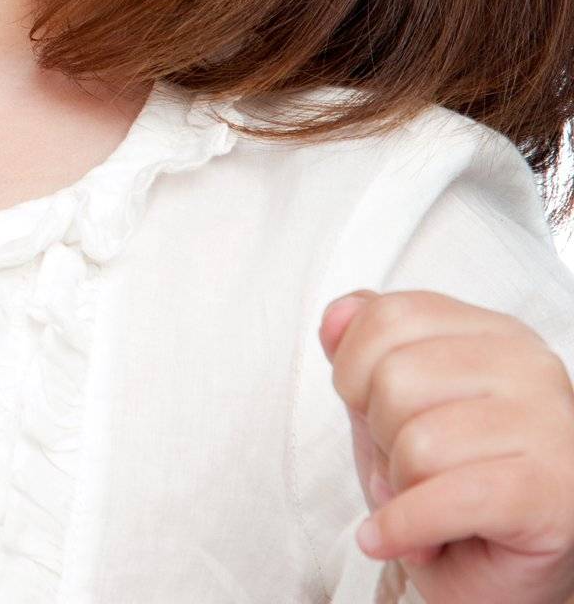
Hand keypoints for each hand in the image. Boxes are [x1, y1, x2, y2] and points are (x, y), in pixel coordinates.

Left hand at [319, 288, 573, 602]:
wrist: (500, 571)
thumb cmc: (447, 479)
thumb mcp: (392, 404)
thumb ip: (362, 349)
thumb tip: (334, 319)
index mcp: (492, 332)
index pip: (389, 314)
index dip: (352, 369)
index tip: (366, 408)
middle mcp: (528, 367)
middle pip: (396, 379)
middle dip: (380, 435)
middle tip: (405, 467)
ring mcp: (547, 427)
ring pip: (420, 443)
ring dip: (400, 487)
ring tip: (421, 500)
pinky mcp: (551, 493)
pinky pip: (448, 500)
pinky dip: (404, 527)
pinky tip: (390, 539)